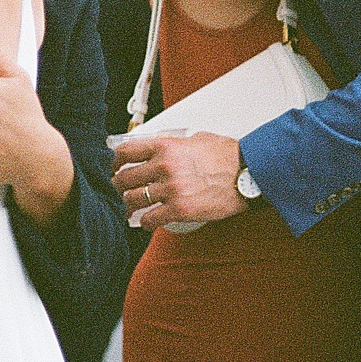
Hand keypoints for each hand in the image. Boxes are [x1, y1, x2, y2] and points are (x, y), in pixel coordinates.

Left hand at [111, 132, 246, 228]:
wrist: (247, 174)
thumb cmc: (228, 156)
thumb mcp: (196, 139)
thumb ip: (175, 143)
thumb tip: (164, 146)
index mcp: (165, 147)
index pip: (125, 152)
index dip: (113, 162)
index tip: (113, 167)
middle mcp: (163, 166)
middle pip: (124, 178)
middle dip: (117, 186)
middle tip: (118, 191)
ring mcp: (170, 189)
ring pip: (133, 200)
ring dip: (128, 206)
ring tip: (129, 208)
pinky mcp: (179, 209)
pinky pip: (150, 219)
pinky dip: (145, 222)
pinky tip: (147, 221)